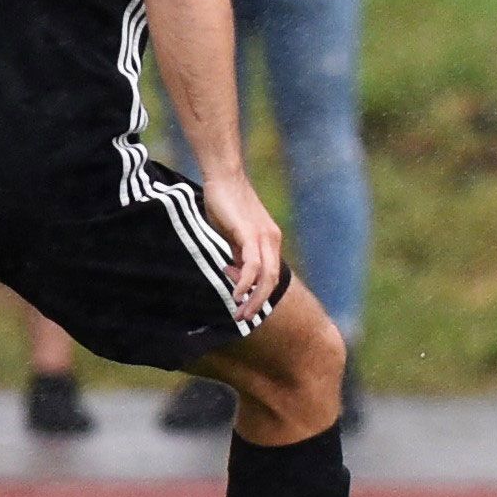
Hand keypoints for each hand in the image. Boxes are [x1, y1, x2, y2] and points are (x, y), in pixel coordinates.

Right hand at [194, 171, 285, 323]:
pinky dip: (246, 282)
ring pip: (265, 276)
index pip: (270, 276)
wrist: (224, 177)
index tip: (244, 309)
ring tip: (238, 312)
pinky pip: (252, 263)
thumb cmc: (226, 204)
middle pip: (272, 281)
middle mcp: (271, 240)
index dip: (259, 295)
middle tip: (243, 319)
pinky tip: (237, 294)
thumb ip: (236, 252)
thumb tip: (232, 272)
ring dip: (253, 298)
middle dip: (258, 304)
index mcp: (270, 241)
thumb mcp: (234, 234)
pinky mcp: (249, 233)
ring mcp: (263, 236)